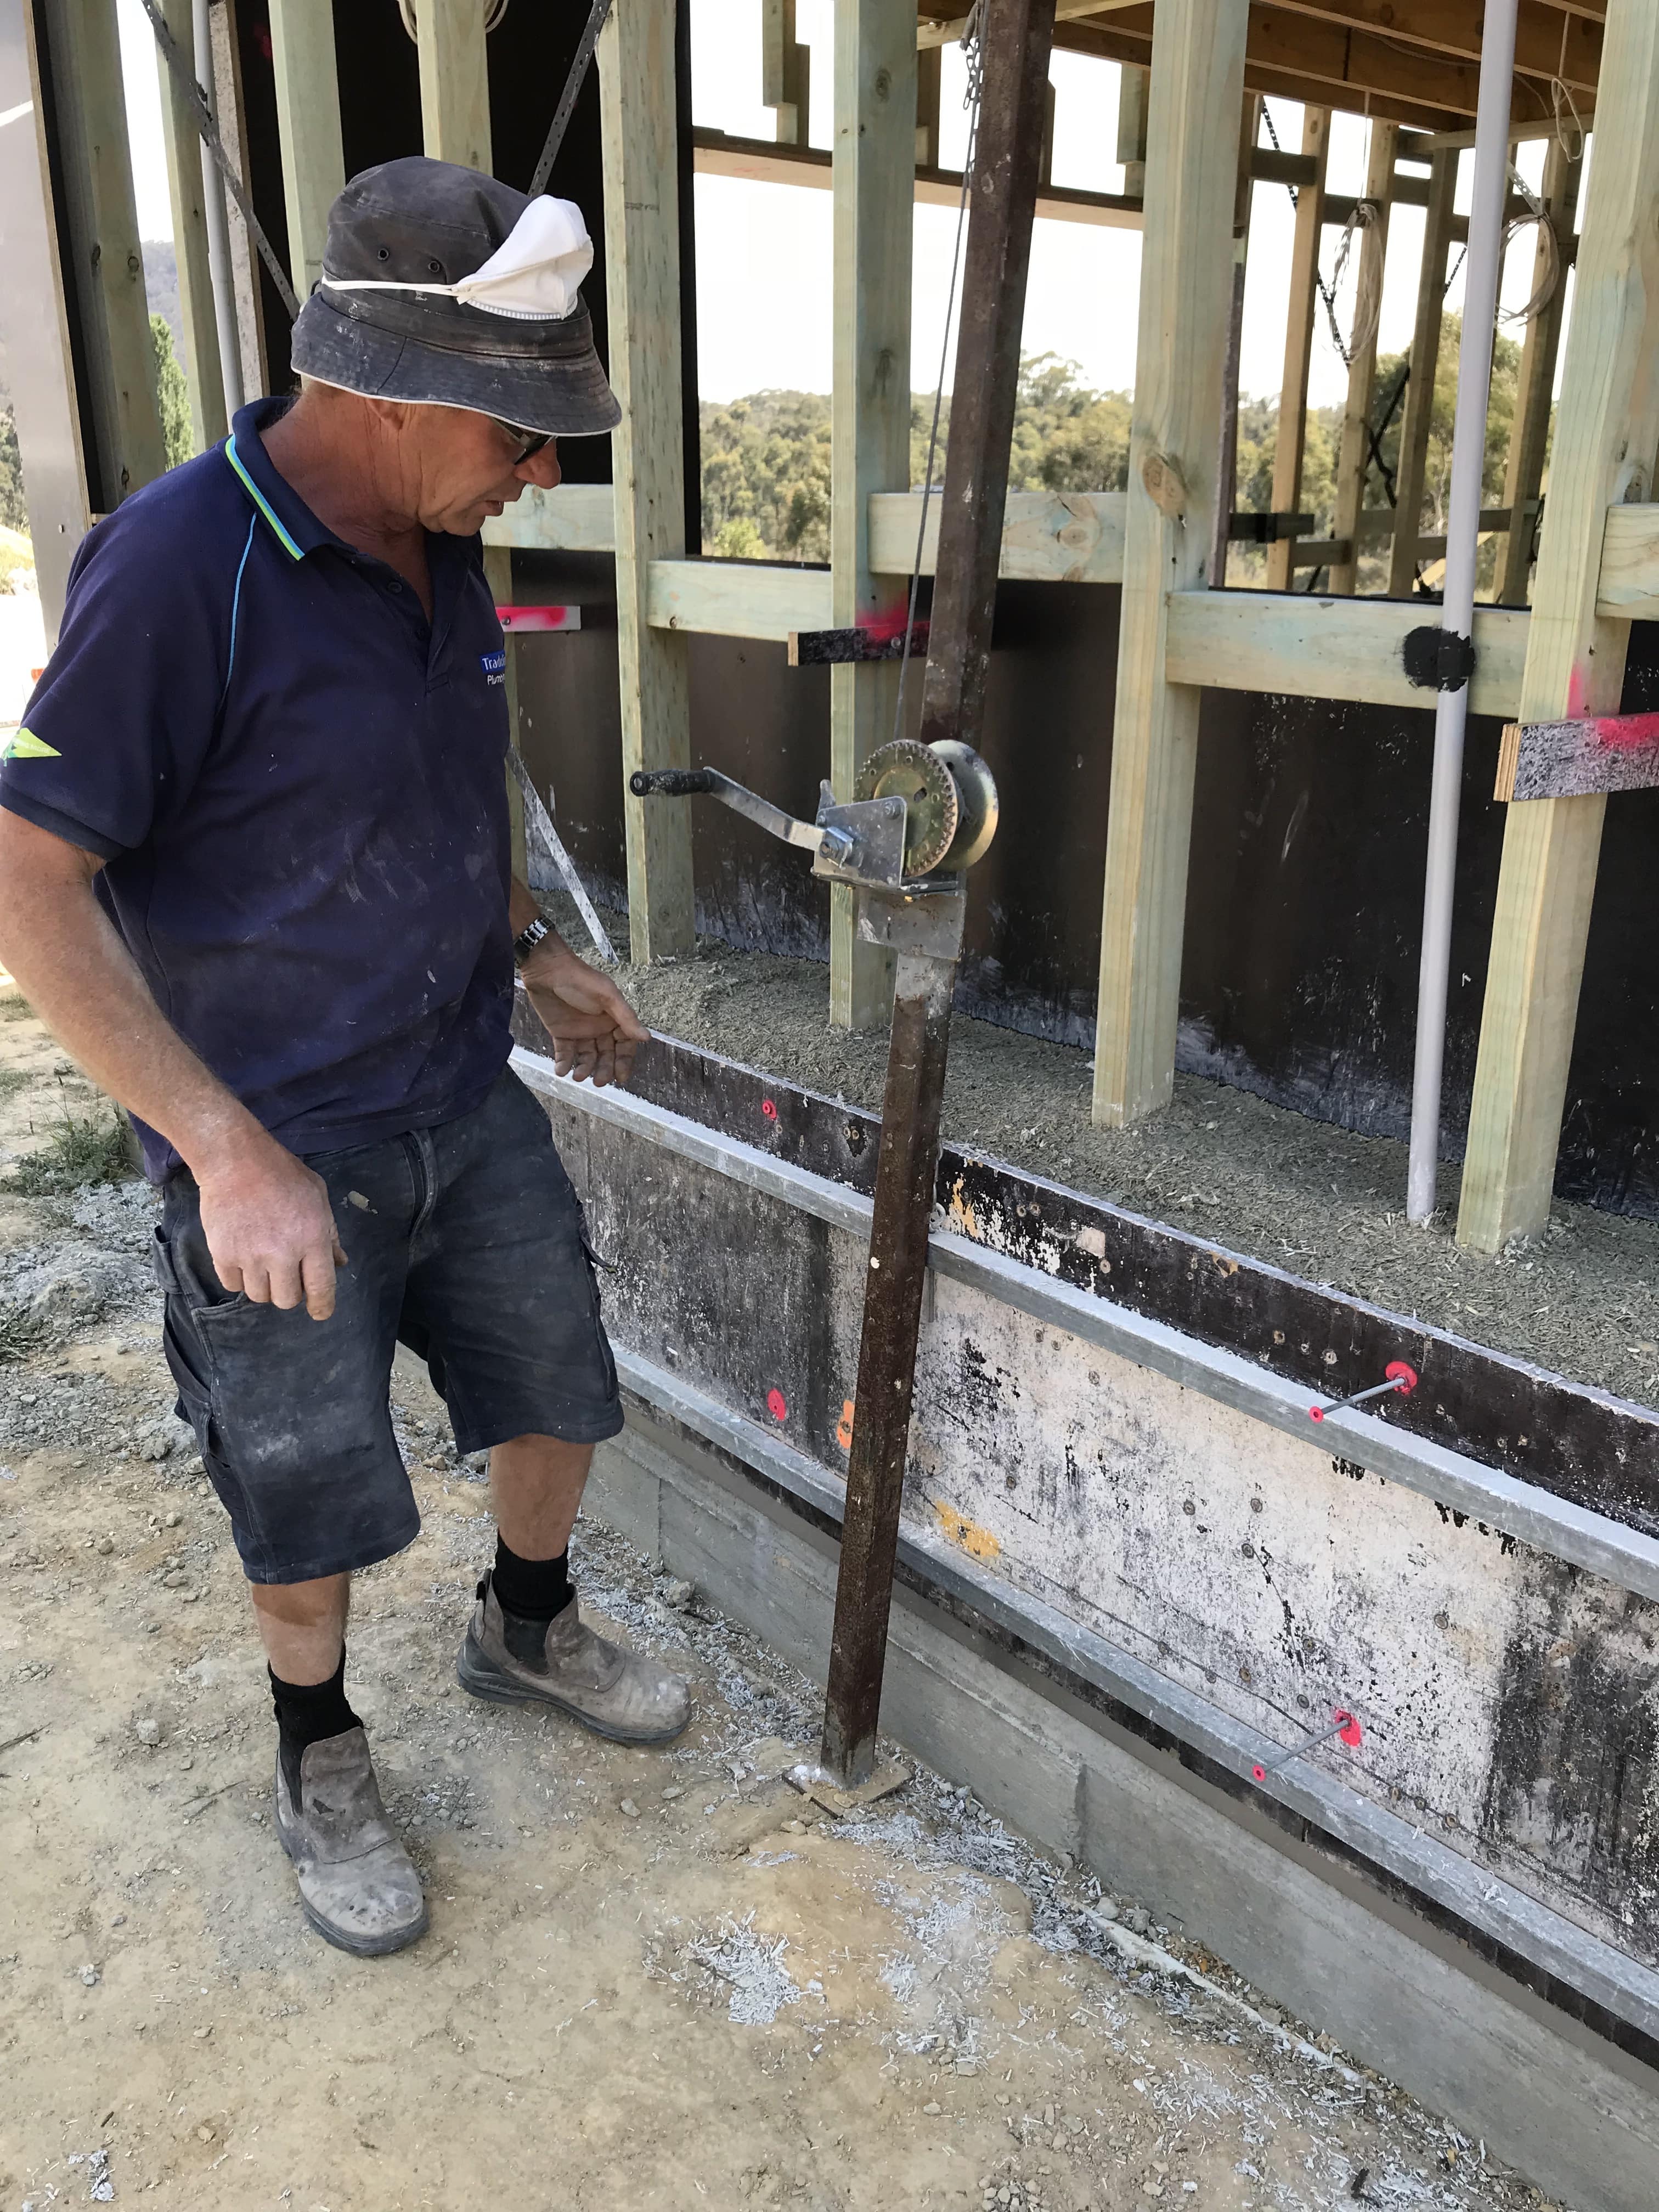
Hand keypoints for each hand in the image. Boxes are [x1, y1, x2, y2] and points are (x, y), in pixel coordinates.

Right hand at [195, 1133, 348, 1319]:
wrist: (235, 1160)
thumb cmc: (283, 1174)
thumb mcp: (318, 1198)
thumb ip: (330, 1234)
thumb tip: (339, 1262)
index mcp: (312, 1239)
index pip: (321, 1288)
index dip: (322, 1306)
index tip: (320, 1312)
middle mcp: (282, 1253)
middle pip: (287, 1300)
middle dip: (289, 1291)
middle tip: (286, 1272)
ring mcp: (250, 1256)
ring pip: (259, 1296)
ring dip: (264, 1284)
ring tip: (262, 1260)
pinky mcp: (223, 1255)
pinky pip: (233, 1285)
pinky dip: (240, 1277)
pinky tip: (243, 1257)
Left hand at [520, 938, 649, 1086]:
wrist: (547, 970)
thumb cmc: (580, 979)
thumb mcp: (607, 996)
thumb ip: (626, 1017)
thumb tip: (646, 1038)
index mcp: (614, 1018)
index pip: (624, 1045)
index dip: (624, 1061)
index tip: (621, 1077)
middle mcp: (599, 1027)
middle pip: (606, 1055)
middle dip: (604, 1069)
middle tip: (599, 1082)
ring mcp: (580, 1032)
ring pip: (586, 1057)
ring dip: (584, 1069)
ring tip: (577, 1075)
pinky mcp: (561, 1034)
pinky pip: (565, 1054)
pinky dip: (564, 1064)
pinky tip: (561, 1070)